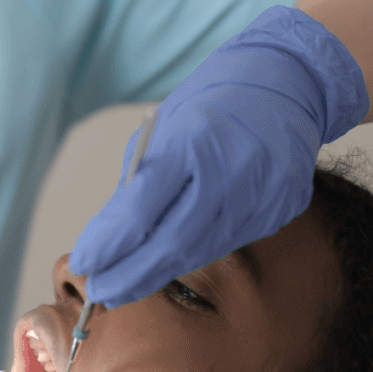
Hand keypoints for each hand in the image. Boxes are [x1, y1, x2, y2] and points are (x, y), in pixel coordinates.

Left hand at [69, 6, 367, 307]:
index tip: (83, 263)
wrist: (289, 79)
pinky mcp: (282, 208)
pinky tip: (172, 259)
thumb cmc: (216, 99)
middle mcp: (231, 172)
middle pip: (172, 244)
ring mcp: (262, 194)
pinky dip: (195, 252)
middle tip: (100, 292)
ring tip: (125, 284)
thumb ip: (141, 182)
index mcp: (192, 141)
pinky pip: (229, 240)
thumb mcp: (166, 128)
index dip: (108, 244)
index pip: (140, 210)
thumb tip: (111, 237)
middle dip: (130, 275)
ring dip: (159, 272)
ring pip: (201, 250)